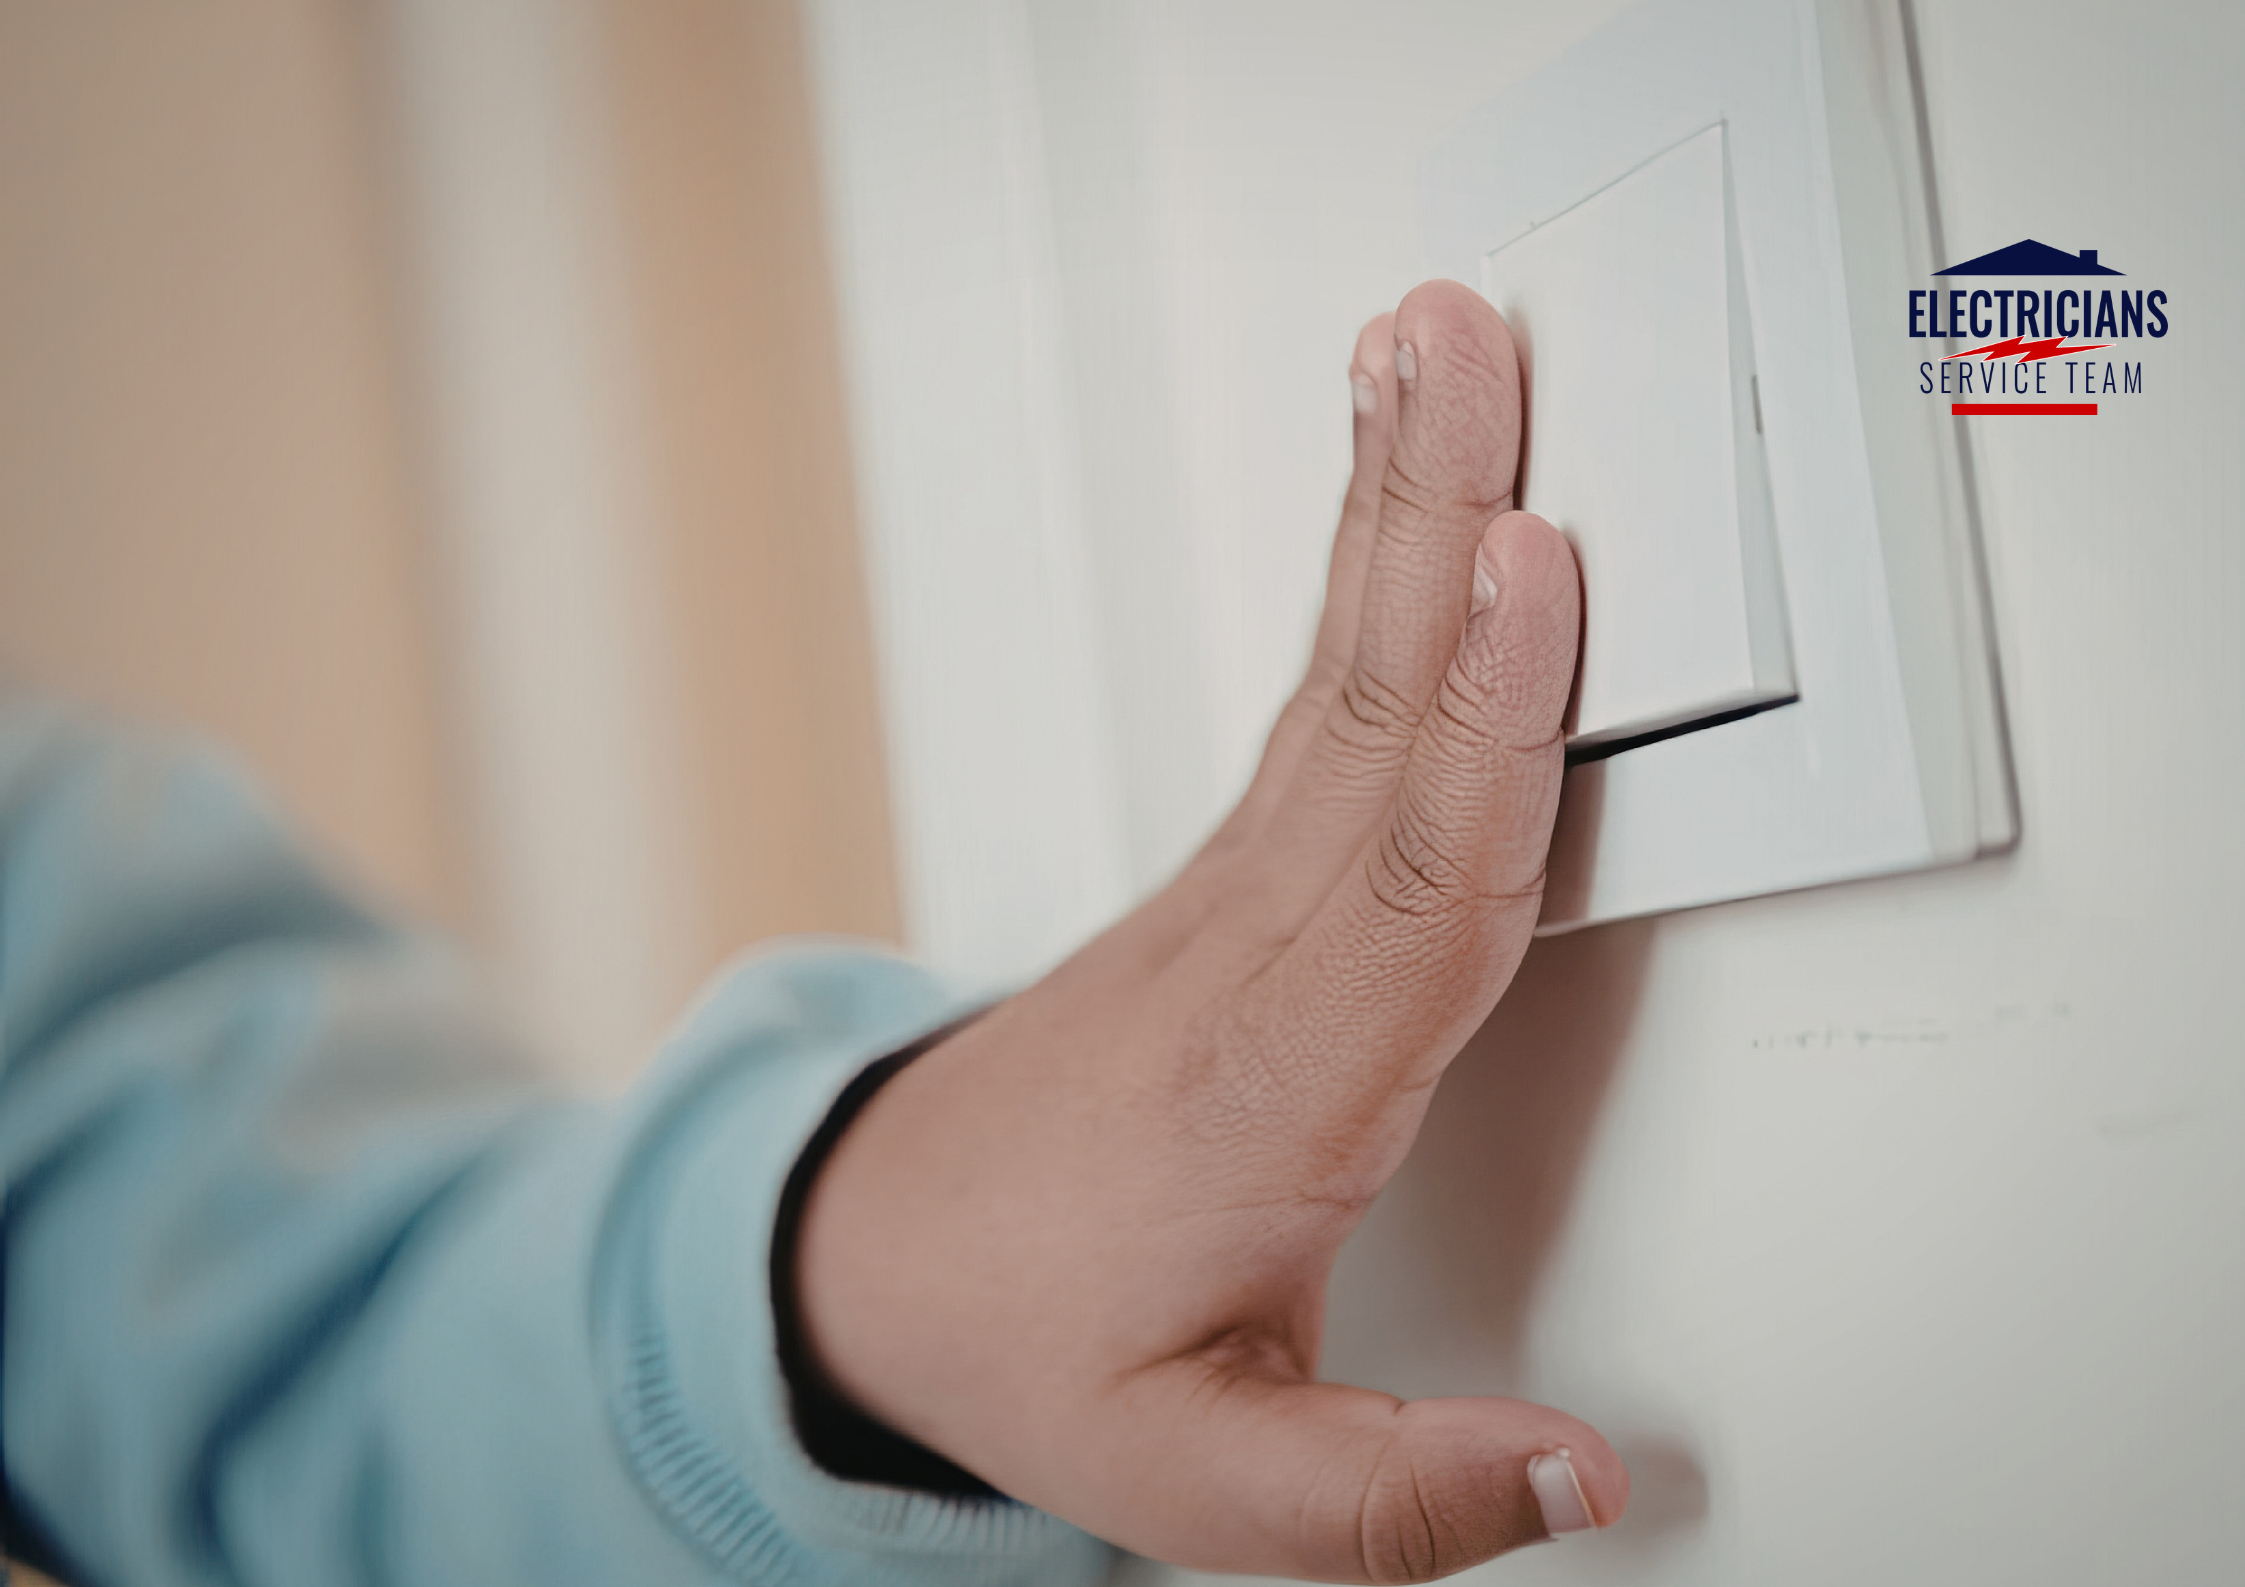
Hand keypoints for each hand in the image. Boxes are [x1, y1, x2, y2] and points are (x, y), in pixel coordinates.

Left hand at [797, 280, 1621, 1581]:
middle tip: (1476, 353)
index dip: (1488, 731)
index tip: (1527, 572)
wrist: (884, 1256)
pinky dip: (1365, 570)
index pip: (1410, 895)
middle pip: (1375, 721)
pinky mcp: (1239, 871)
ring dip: (1395, 501)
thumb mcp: (1198, 1487)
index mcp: (1270, 1096)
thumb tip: (1584, 1473)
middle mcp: (1256, 959)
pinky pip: (1322, 696)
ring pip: (1346, 675)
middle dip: (1434, 522)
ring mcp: (1239, 894)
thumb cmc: (1031, 1335)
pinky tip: (1400, 486)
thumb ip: (1388, 1499)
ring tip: (1440, 348)